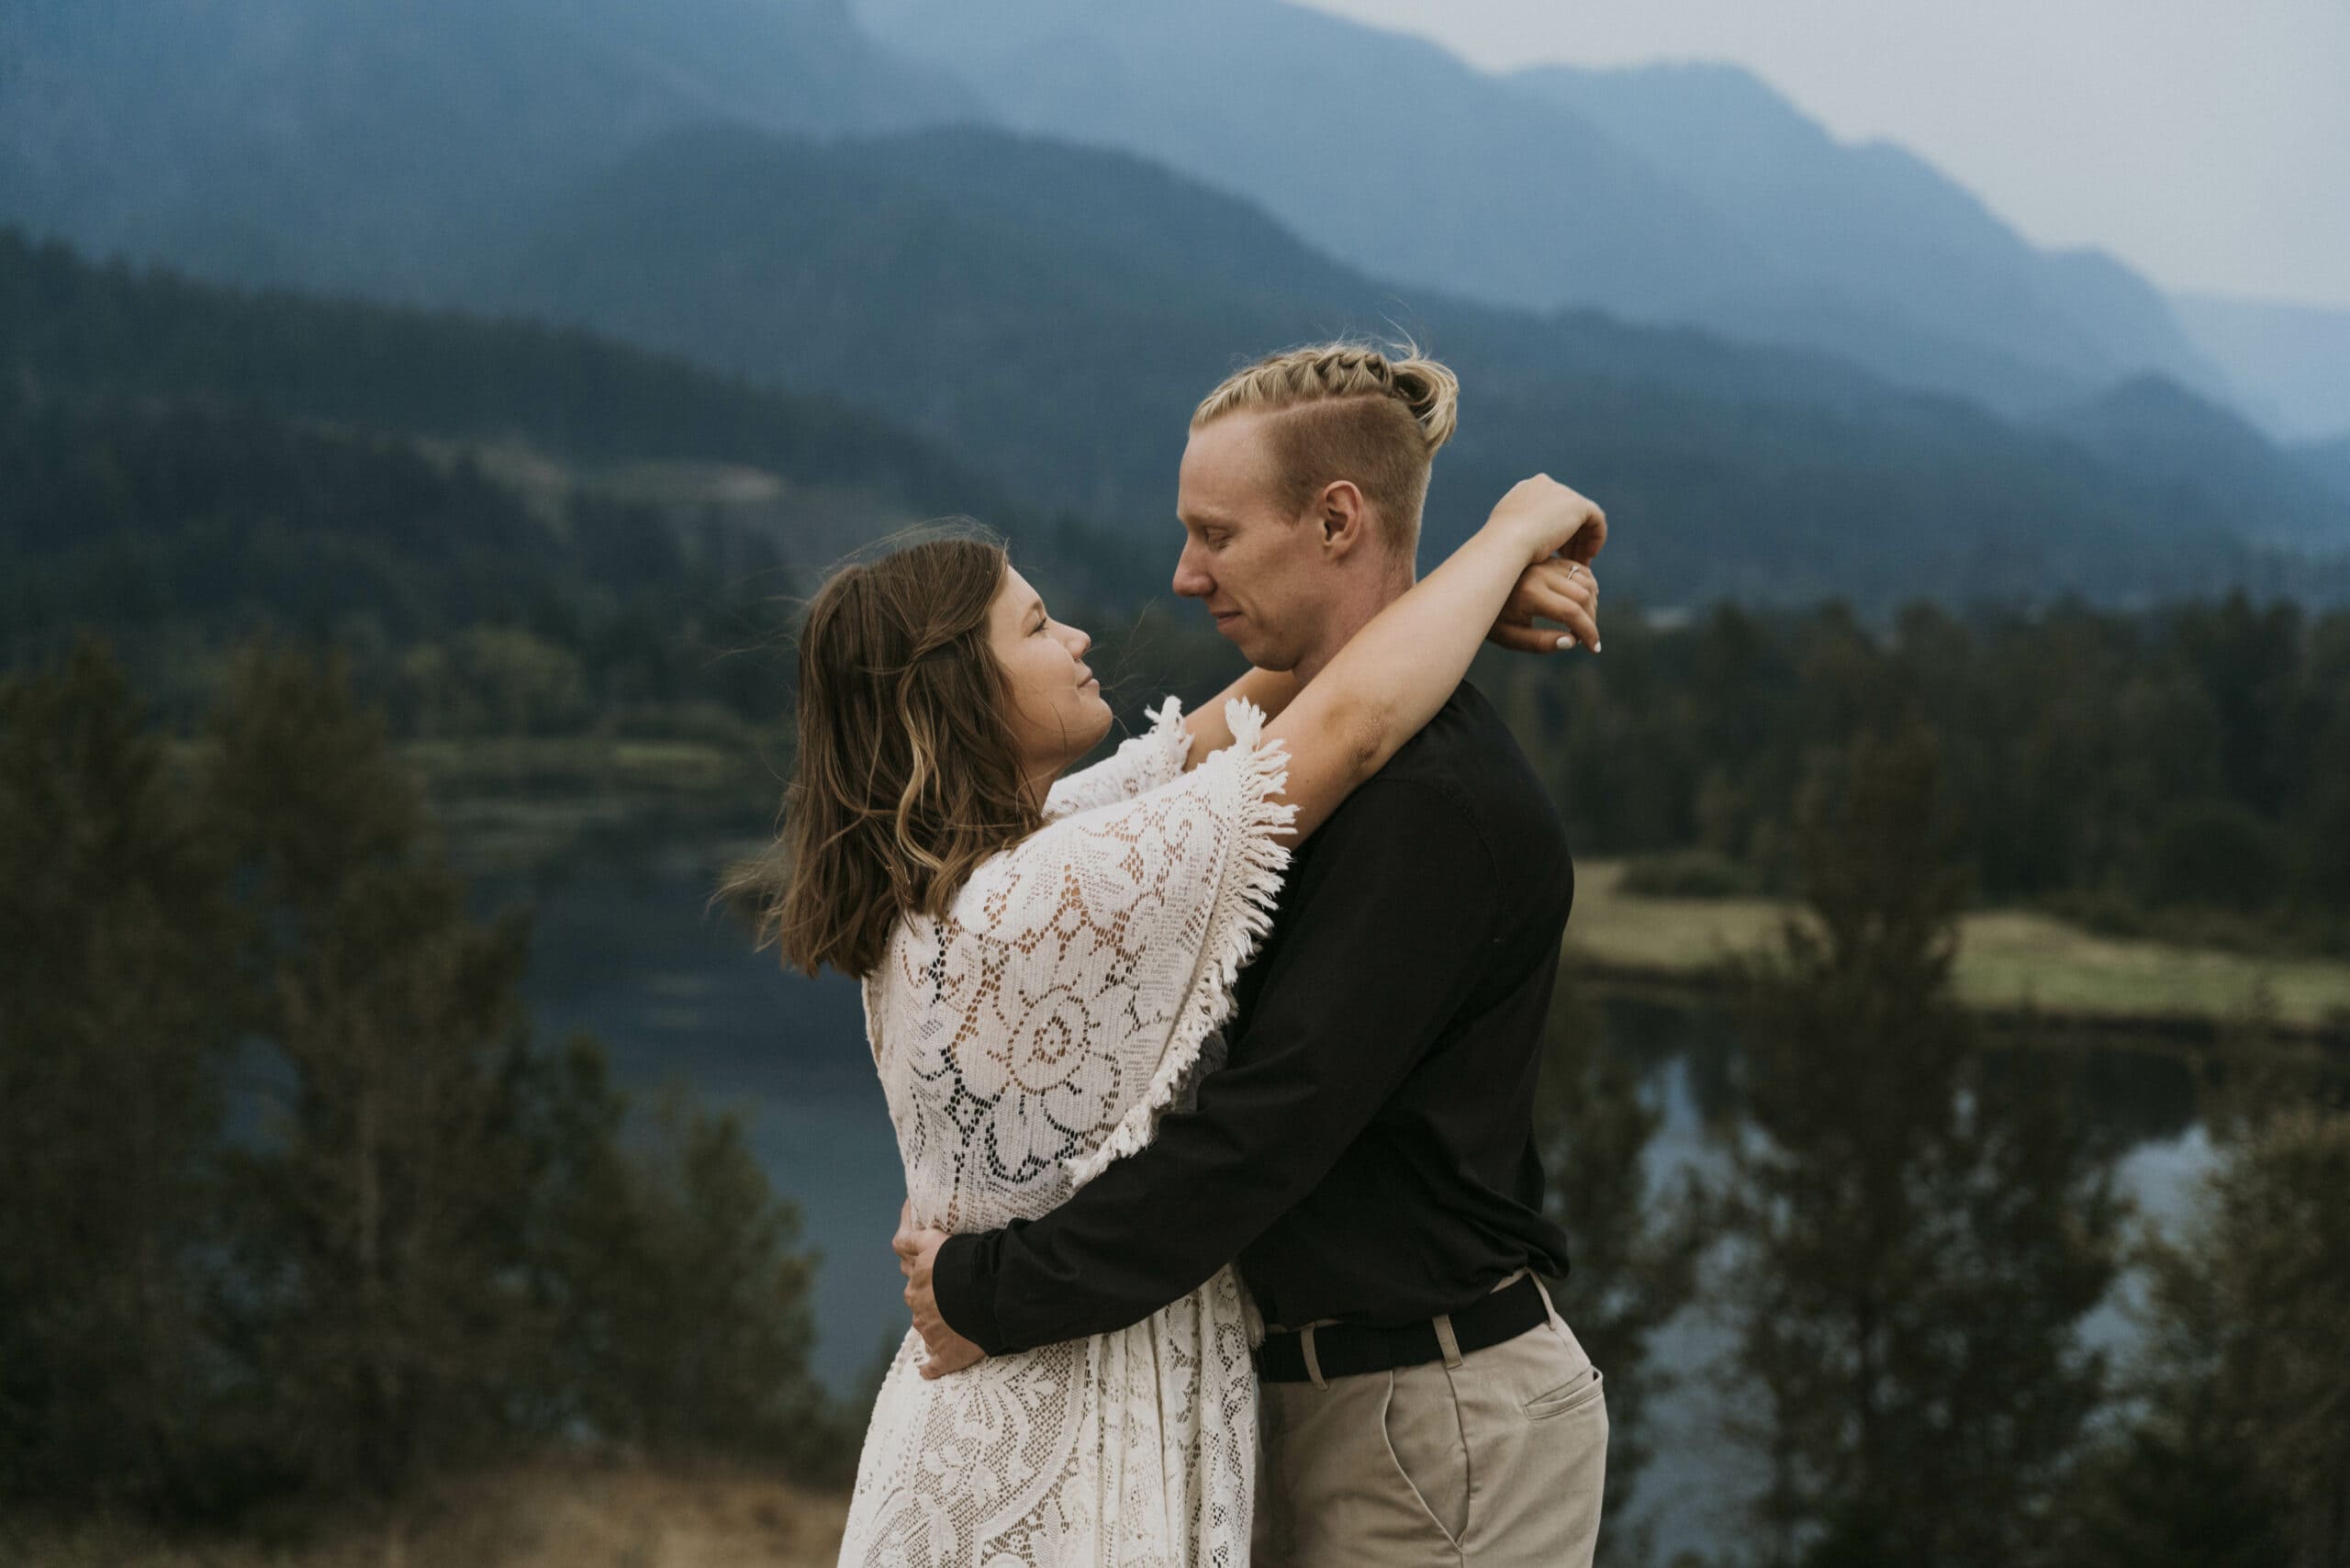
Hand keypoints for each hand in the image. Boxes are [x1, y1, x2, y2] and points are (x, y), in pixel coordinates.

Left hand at [894, 1220, 986, 1378]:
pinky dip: (930, 1368)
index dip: (920, 1271)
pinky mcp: (946, 1355)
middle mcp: (919, 1308)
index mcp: (917, 1282)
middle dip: (930, 1299)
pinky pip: (933, 1366)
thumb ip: (912, 1238)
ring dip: (936, 1326)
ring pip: (927, 1329)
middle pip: (919, 1302)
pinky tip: (928, 1369)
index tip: (928, 1270)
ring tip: (957, 1323)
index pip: (912, 1275)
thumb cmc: (966, 1262)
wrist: (989, 1292)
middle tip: (950, 1295)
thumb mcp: (935, 1240)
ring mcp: (931, 1333)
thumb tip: (900, 1218)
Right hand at [1483, 473, 1606, 566]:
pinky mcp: (1578, 504)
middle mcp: (1545, 485)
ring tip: (1578, 564)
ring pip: (1581, 517)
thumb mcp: (1502, 535)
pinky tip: (1588, 557)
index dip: (1553, 531)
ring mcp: (1562, 492)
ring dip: (1582, 540)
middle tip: (1569, 561)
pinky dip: (1596, 537)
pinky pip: (1596, 519)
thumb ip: (1514, 531)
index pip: (1547, 508)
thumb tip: (1518, 541)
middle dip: (1569, 537)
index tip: (1554, 552)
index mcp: (1525, 489)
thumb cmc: (1500, 545)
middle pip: (1565, 511)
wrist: (1507, 540)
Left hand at [1488, 555, 1600, 653]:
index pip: (1571, 613)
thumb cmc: (1491, 619)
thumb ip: (1540, 643)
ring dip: (1592, 603)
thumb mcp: (1510, 637)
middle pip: (1583, 596)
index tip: (1593, 648)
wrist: (1473, 589)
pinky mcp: (1548, 559)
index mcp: (1530, 594)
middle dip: (1592, 620)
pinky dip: (1588, 586)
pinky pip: (1579, 569)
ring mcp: (1545, 563)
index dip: (1588, 632)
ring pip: (1585, 580)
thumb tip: (1572, 641)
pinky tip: (1583, 604)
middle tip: (1587, 638)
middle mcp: (1540, 573)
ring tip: (1584, 623)